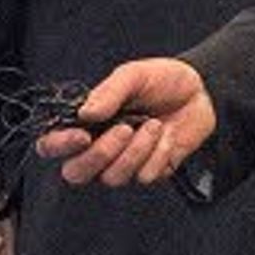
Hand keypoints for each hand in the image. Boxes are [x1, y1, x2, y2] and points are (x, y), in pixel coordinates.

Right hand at [48, 58, 218, 187]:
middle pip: (76, 173)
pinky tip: (167, 136)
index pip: (52, 145)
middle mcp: (98, 147)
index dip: (58, 146)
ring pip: (112, 178)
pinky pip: (143, 177)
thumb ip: (108, 92)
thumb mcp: (134, 76)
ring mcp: (122, 163)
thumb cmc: (162, 81)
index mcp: (85, 122)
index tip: (81, 135)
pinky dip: (158, 154)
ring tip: (155, 124)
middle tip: (125, 129)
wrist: (202, 92)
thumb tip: (85, 113)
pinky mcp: (147, 173)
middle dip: (100, 155)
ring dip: (137, 151)